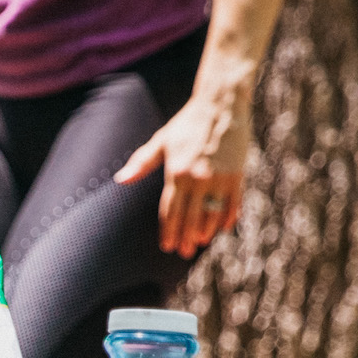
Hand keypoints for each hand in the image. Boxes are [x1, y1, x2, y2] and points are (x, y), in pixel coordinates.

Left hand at [114, 92, 252, 256]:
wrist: (220, 105)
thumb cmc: (187, 122)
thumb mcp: (162, 141)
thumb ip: (142, 163)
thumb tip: (120, 179)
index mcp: (177, 173)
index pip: (170, 211)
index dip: (168, 231)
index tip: (166, 246)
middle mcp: (198, 179)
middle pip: (190, 218)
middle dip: (185, 238)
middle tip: (182, 252)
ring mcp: (219, 179)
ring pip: (211, 215)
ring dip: (205, 232)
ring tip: (199, 243)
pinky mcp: (237, 176)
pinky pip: (232, 205)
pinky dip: (227, 218)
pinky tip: (222, 227)